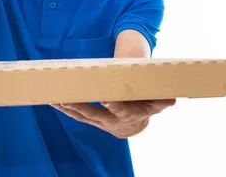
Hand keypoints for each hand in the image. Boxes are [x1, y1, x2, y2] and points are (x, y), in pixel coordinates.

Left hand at [51, 99, 176, 138]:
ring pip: (81, 115)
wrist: (134, 126)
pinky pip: (76, 115)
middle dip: (80, 107)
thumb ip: (162, 100)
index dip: (113, 105)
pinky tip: (53, 101)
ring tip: (54, 99)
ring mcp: (99, 121)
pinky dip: (65, 108)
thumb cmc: (146, 107)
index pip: (120, 110)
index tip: (106, 99)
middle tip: (67, 100)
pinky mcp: (91, 119)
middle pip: (94, 114)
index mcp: (128, 114)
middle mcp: (111, 120)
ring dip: (67, 108)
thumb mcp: (156, 103)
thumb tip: (173, 98)